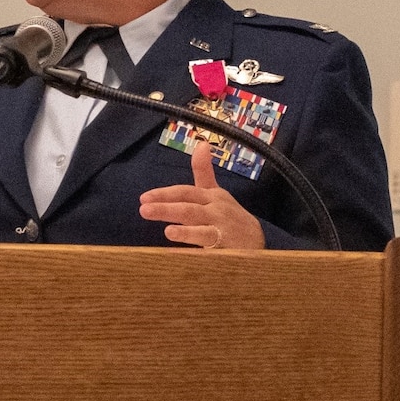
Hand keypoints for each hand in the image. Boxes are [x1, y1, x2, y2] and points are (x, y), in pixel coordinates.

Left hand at [138, 142, 265, 249]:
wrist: (256, 240)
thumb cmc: (228, 214)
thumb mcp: (216, 192)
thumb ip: (203, 171)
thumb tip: (201, 144)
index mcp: (211, 196)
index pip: (185, 192)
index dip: (165, 194)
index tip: (143, 197)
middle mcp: (216, 211)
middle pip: (189, 209)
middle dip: (167, 209)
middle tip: (144, 209)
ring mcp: (223, 230)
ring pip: (202, 231)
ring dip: (185, 232)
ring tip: (168, 232)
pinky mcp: (228, 249)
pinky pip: (212, 252)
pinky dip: (199, 253)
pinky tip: (184, 255)